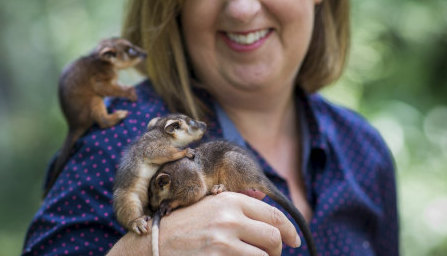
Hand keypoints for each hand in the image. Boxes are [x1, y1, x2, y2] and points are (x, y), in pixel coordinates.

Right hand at [157, 191, 299, 255]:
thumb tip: (263, 196)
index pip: (273, 215)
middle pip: (273, 237)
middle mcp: (229, 218)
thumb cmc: (180, 226)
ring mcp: (223, 243)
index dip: (289, 231)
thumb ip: (237, 202)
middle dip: (277, 251)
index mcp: (229, 200)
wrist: (151, 246)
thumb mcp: (208, 206)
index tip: (294, 241)